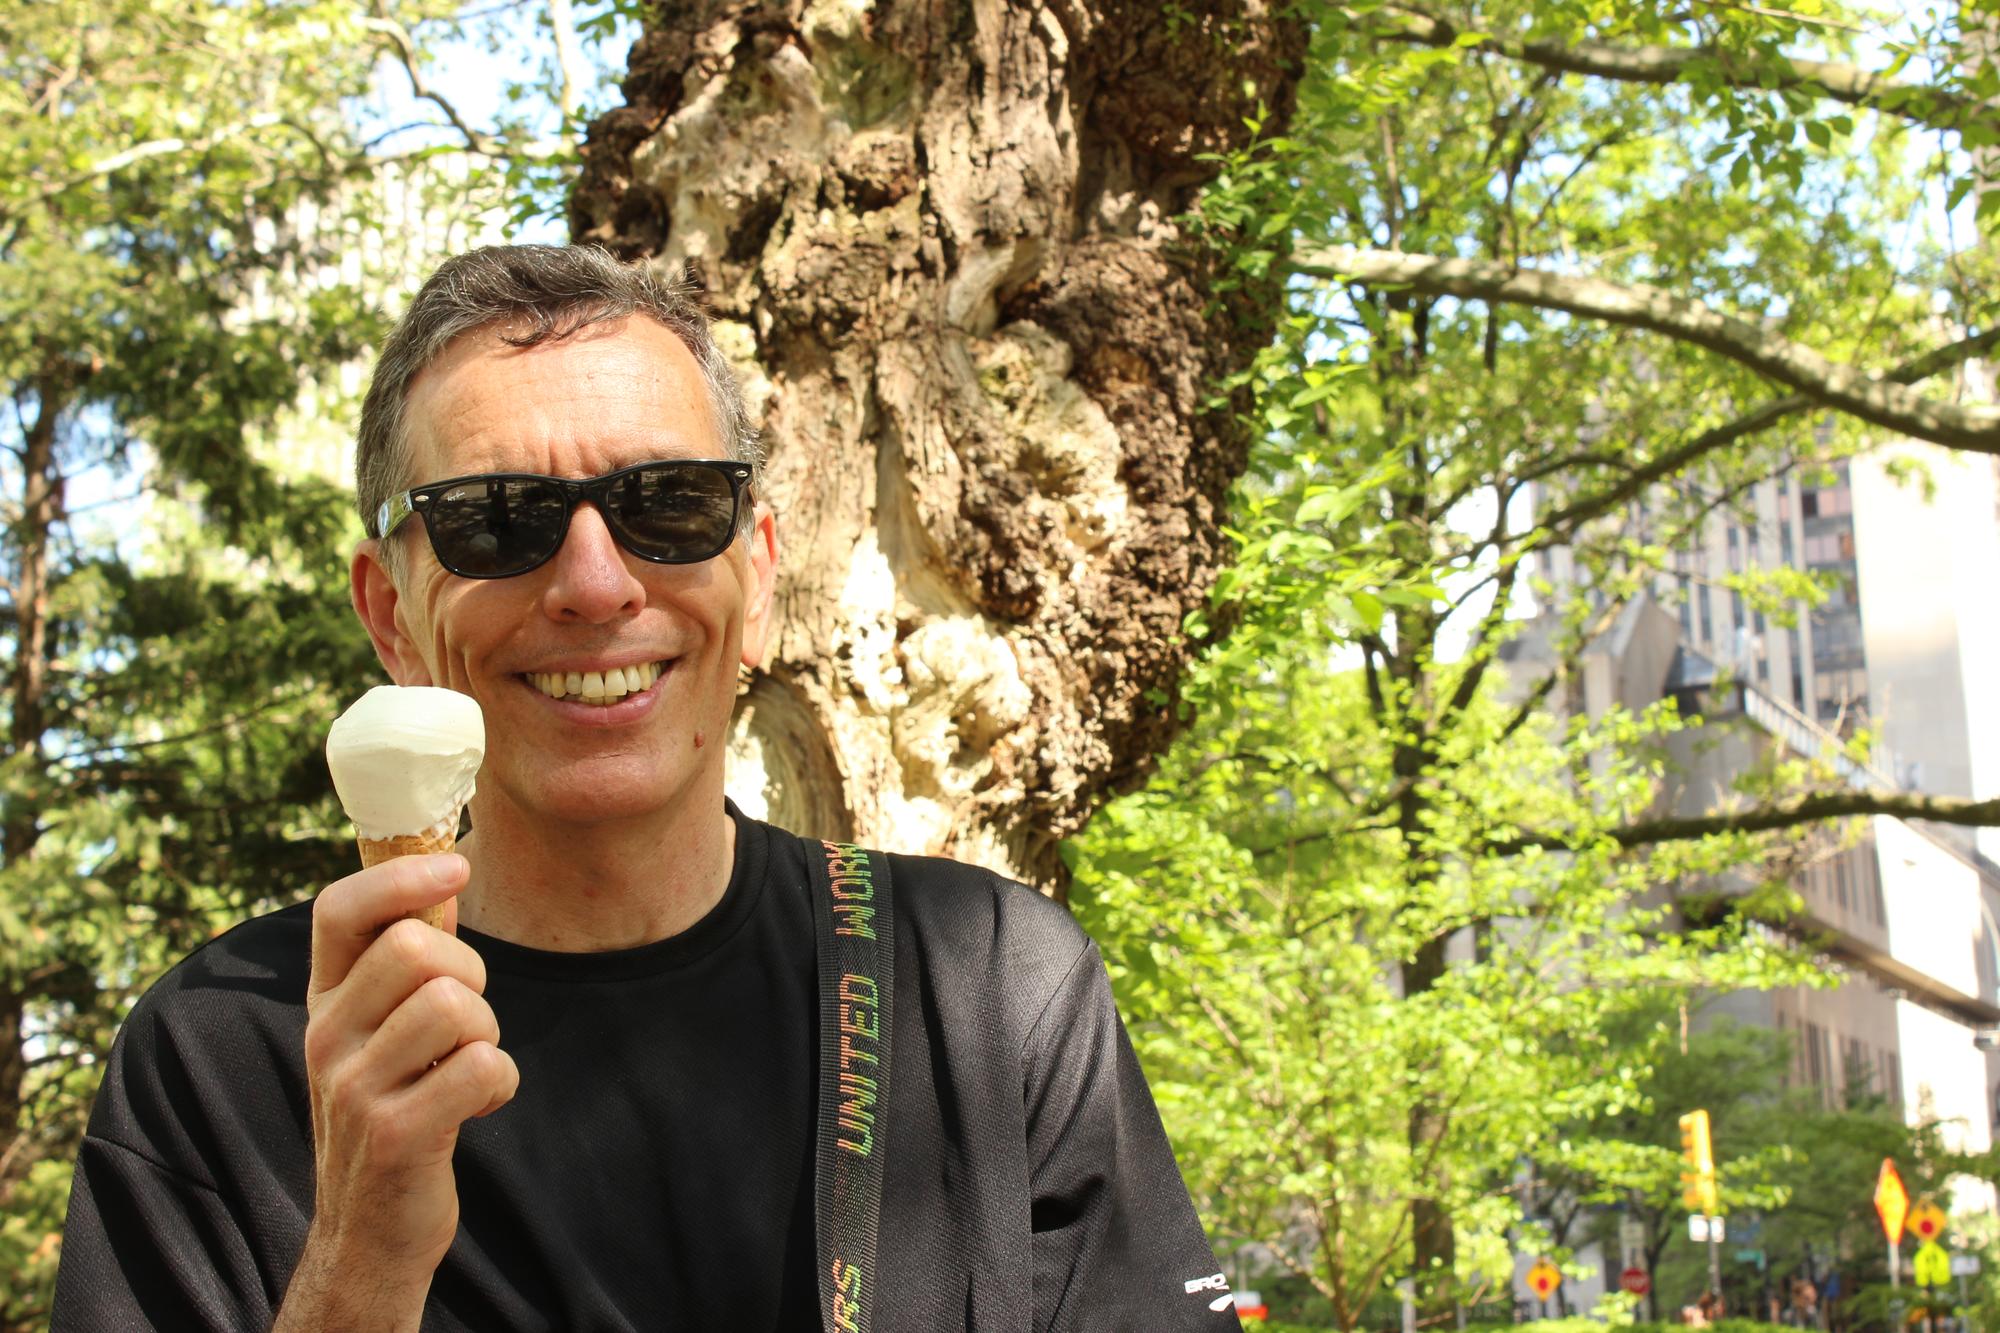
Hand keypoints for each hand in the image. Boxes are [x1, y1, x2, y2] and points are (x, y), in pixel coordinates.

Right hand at [274, 854, 518, 1330]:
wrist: (370, 1229)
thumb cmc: (394, 1108)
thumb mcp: (377, 1033)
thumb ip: (400, 964)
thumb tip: (444, 876)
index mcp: (323, 1002)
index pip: (338, 910)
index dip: (400, 877)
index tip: (456, 870)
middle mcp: (326, 1037)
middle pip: (414, 948)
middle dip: (470, 974)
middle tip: (467, 1021)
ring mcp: (354, 1088)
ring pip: (452, 1005)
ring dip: (487, 1032)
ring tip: (467, 1066)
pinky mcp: (396, 1134)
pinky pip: (480, 1067)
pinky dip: (500, 1083)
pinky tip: (478, 1105)